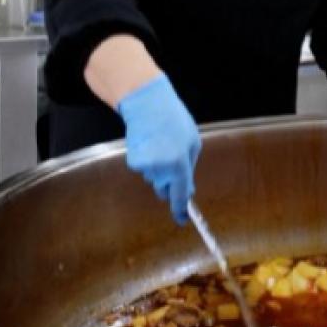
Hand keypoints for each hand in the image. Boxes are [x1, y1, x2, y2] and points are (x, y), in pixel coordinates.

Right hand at [117, 74, 200, 224]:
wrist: (148, 106)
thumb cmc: (175, 122)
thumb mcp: (193, 143)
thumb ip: (189, 168)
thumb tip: (187, 189)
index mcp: (180, 165)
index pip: (180, 196)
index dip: (180, 211)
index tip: (182, 220)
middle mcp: (161, 170)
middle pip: (165, 189)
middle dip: (170, 183)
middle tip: (173, 161)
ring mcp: (145, 167)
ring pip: (154, 178)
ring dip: (160, 168)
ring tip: (162, 146)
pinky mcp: (133, 162)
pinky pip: (145, 170)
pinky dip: (148, 162)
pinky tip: (150, 145)